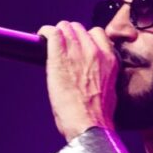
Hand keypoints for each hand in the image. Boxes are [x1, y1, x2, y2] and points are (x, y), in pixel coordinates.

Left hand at [37, 21, 118, 141]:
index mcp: (110, 59)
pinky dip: (46, 34)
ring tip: (52, 45)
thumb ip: (103, 74)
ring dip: (58, 35)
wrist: (89, 125)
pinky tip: (42, 38)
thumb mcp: (110, 89)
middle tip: (63, 48)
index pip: (97, 33)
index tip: (79, 46)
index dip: (85, 39)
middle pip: (79, 28)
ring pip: (65, 27)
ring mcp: (77, 52)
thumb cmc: (98, 116)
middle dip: (70, 36)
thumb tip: (94, 74)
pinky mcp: (59, 57)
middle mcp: (95, 51)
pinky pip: (51, 33)